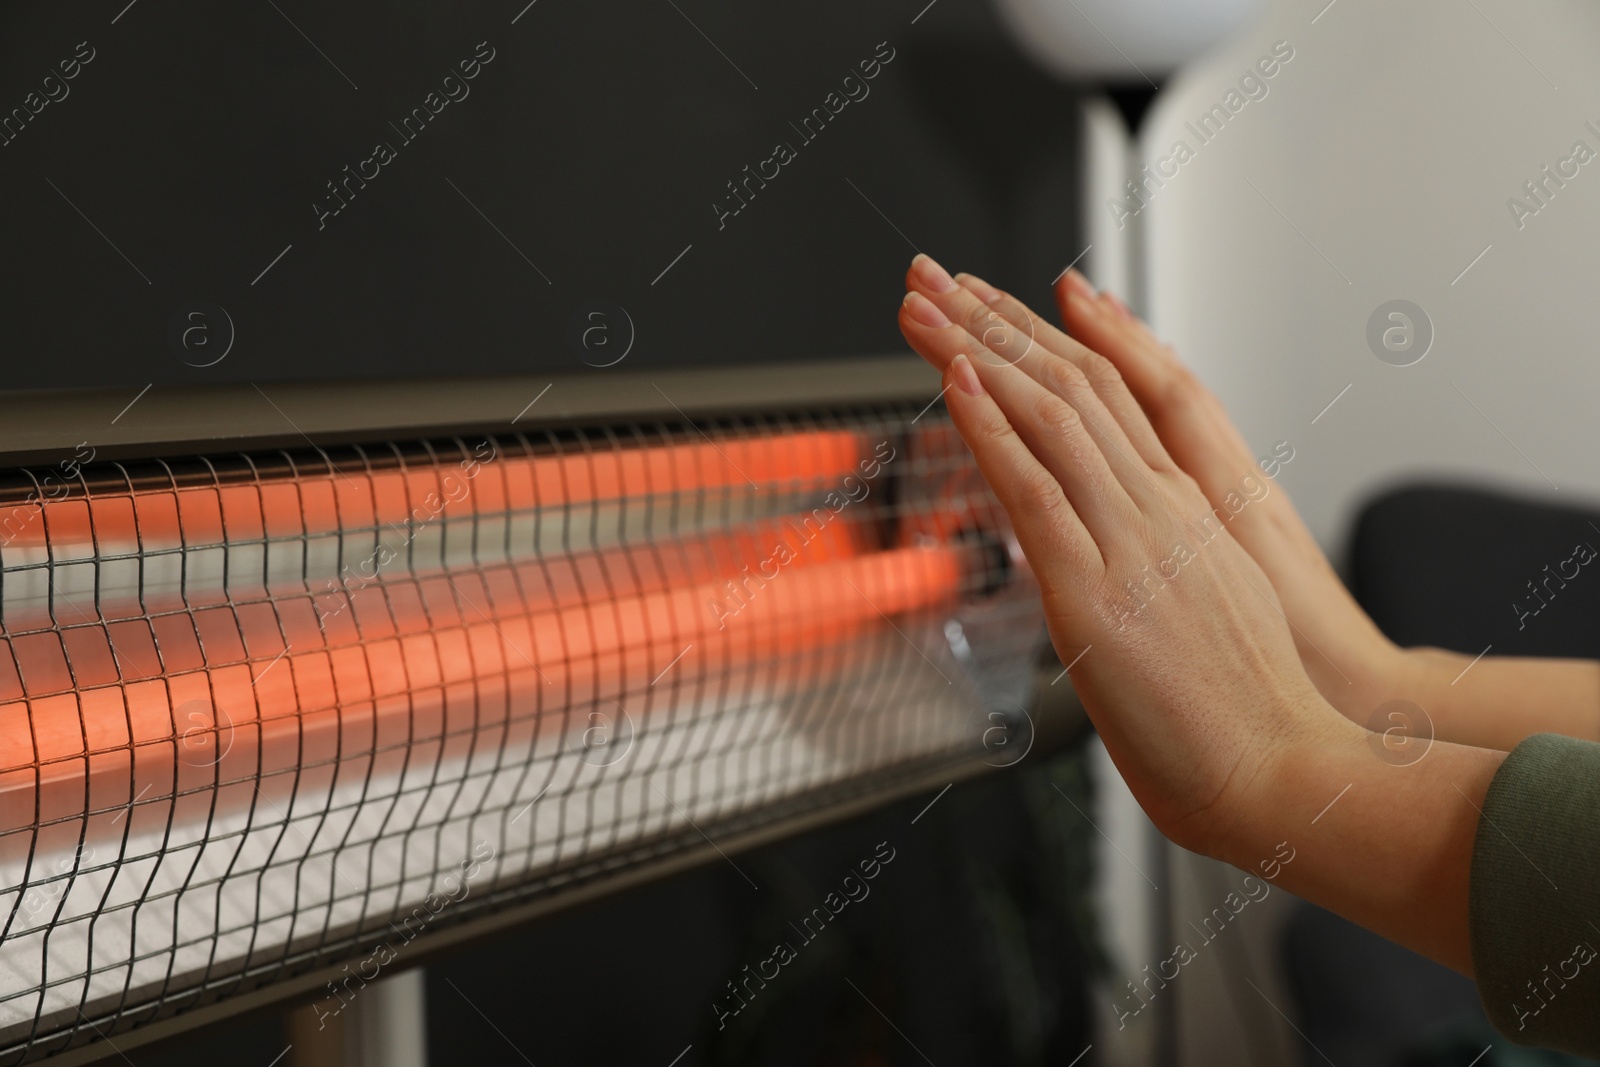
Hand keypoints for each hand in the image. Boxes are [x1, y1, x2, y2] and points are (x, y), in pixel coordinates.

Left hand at [895, 253, 1354, 853]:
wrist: (1288, 768)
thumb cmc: (1251, 712)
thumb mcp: (1214, 613)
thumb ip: (1168, 569)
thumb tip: (1116, 564)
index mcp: (1189, 509)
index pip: (1112, 395)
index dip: (1050, 340)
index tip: (1003, 302)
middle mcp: (1160, 506)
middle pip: (1071, 383)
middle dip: (996, 323)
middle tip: (937, 276)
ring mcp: (1130, 540)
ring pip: (1048, 415)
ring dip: (975, 352)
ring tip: (924, 302)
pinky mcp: (1094, 591)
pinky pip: (1035, 488)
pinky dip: (992, 430)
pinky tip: (956, 384)